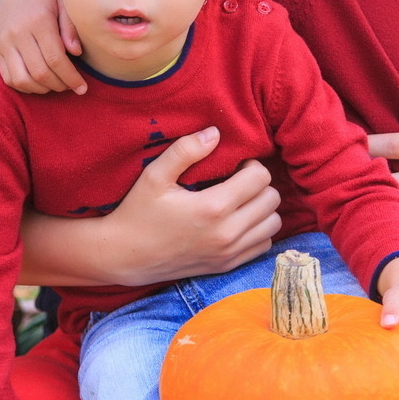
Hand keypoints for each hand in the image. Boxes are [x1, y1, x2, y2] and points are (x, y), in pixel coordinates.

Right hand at [0, 0, 84, 95]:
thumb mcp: (65, 3)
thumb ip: (71, 27)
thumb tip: (76, 52)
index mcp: (38, 21)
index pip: (55, 58)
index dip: (71, 77)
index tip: (82, 87)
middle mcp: (17, 33)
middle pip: (39, 72)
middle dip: (60, 85)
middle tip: (72, 86)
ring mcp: (4, 43)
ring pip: (22, 79)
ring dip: (43, 89)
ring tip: (57, 85)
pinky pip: (9, 78)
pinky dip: (26, 87)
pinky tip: (41, 83)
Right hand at [19, 127, 281, 284]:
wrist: (125, 256)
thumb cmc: (138, 212)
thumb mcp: (154, 175)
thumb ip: (185, 150)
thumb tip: (215, 133)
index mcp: (213, 208)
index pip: (261, 178)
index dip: (251, 165)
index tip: (234, 165)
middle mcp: (227, 233)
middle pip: (272, 199)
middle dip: (260, 184)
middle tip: (239, 180)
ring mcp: (229, 253)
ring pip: (273, 224)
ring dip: (263, 208)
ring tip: (241, 200)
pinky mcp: (227, 266)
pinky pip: (263, 246)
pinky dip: (258, 231)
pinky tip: (239, 221)